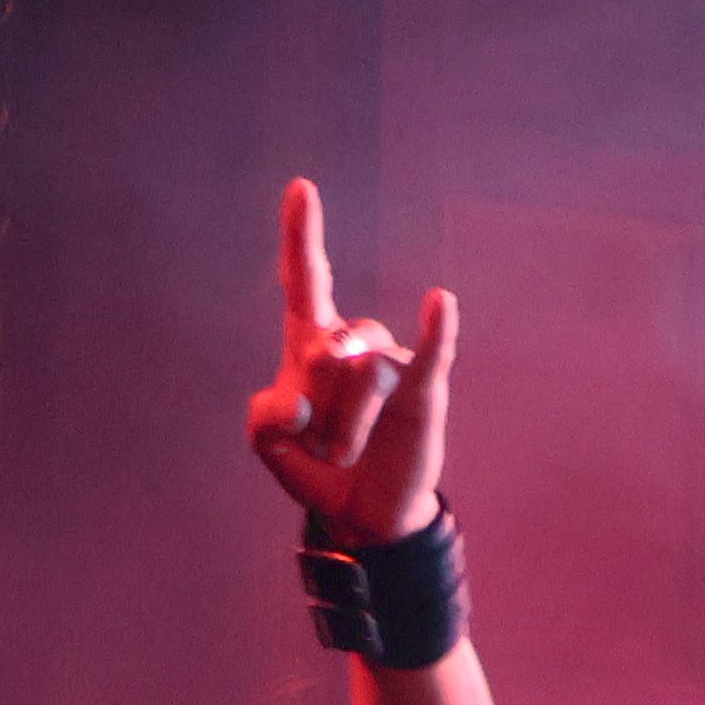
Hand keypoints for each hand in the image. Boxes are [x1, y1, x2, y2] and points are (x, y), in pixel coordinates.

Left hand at [249, 177, 452, 549]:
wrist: (362, 516)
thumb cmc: (316, 467)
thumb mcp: (270, 445)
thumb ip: (265, 418)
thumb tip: (300, 402)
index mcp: (309, 345)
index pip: (305, 280)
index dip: (302, 235)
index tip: (302, 188)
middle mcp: (352, 345)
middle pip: (325, 347)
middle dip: (315, 404)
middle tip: (320, 444)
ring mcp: (390, 364)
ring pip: (362, 374)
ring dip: (346, 425)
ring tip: (344, 455)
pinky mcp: (425, 390)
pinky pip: (432, 353)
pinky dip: (437, 328)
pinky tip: (440, 303)